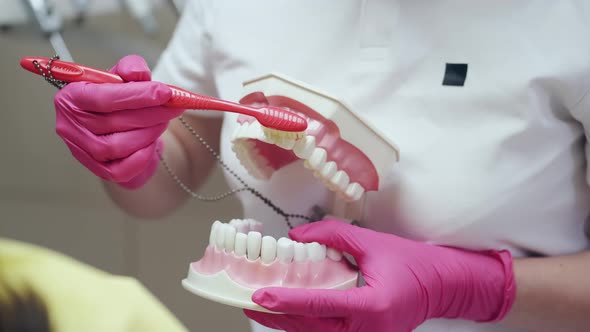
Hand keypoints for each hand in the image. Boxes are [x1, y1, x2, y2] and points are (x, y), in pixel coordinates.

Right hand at [53, 55, 182, 188]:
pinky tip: (152, 143)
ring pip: (117, 146)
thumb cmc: (120, 99)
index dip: (137, 95)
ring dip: (148, 133)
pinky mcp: (97, 170)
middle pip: (113, 123)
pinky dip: (141, 157)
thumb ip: (131, 68)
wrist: (123, 127)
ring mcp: (81, 151)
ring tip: (162, 122)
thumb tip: (138, 73)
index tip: (165, 93)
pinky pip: (121, 170)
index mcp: (72, 97)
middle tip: (173, 107)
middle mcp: (70, 126)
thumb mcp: (124, 76)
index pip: (103, 98)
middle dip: (151, 114)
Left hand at [245, 219, 515, 331]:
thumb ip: (333, 236)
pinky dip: (307, 324)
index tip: (260, 296)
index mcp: (371, 306)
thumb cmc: (412, 263)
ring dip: (289, 322)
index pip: (320, 305)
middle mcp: (367, 330)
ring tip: (262, 307)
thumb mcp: (372, 243)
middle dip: (277, 317)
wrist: (442, 286)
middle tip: (248, 301)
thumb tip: (297, 236)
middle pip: (311, 327)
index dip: (287, 301)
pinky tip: (289, 313)